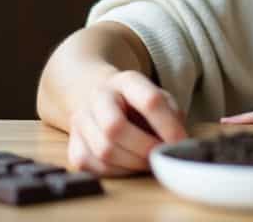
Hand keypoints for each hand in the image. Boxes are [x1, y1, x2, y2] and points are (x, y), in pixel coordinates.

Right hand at [66, 70, 187, 176]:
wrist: (97, 96)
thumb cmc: (136, 102)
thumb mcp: (159, 97)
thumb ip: (172, 116)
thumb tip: (177, 143)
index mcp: (127, 81)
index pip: (149, 101)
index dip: (167, 125)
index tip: (180, 142)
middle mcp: (99, 97)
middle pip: (115, 128)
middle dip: (144, 148)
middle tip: (160, 156)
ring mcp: (81, 121)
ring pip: (103, 151)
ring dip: (132, 163)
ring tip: (148, 162)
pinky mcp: (73, 145)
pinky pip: (93, 166)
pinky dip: (117, 171)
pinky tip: (129, 165)